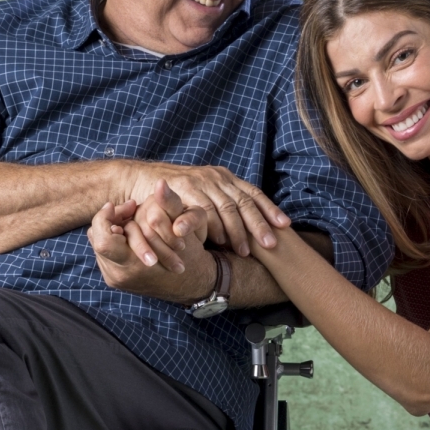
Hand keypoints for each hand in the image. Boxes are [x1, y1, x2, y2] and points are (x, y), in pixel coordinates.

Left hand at [87, 199, 214, 305]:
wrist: (190, 282)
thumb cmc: (189, 253)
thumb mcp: (183, 226)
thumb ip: (170, 203)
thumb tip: (161, 182)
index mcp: (134, 265)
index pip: (103, 240)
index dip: (107, 218)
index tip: (125, 206)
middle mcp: (119, 275)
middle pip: (97, 239)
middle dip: (110, 219)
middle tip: (129, 209)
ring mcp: (114, 278)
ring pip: (98, 243)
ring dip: (112, 228)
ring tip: (132, 220)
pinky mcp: (113, 279)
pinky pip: (102, 253)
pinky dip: (114, 239)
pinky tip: (130, 233)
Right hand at [122, 163, 290, 256]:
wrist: (144, 178)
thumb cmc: (177, 194)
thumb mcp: (205, 193)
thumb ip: (222, 204)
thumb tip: (248, 227)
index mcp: (225, 178)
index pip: (254, 193)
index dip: (270, 209)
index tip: (285, 225)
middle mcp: (216, 178)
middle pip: (243, 202)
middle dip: (259, 225)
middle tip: (271, 245)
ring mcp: (200, 182)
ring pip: (225, 208)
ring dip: (236, 232)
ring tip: (245, 251)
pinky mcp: (184, 189)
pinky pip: (202, 210)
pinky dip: (212, 227)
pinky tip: (219, 241)